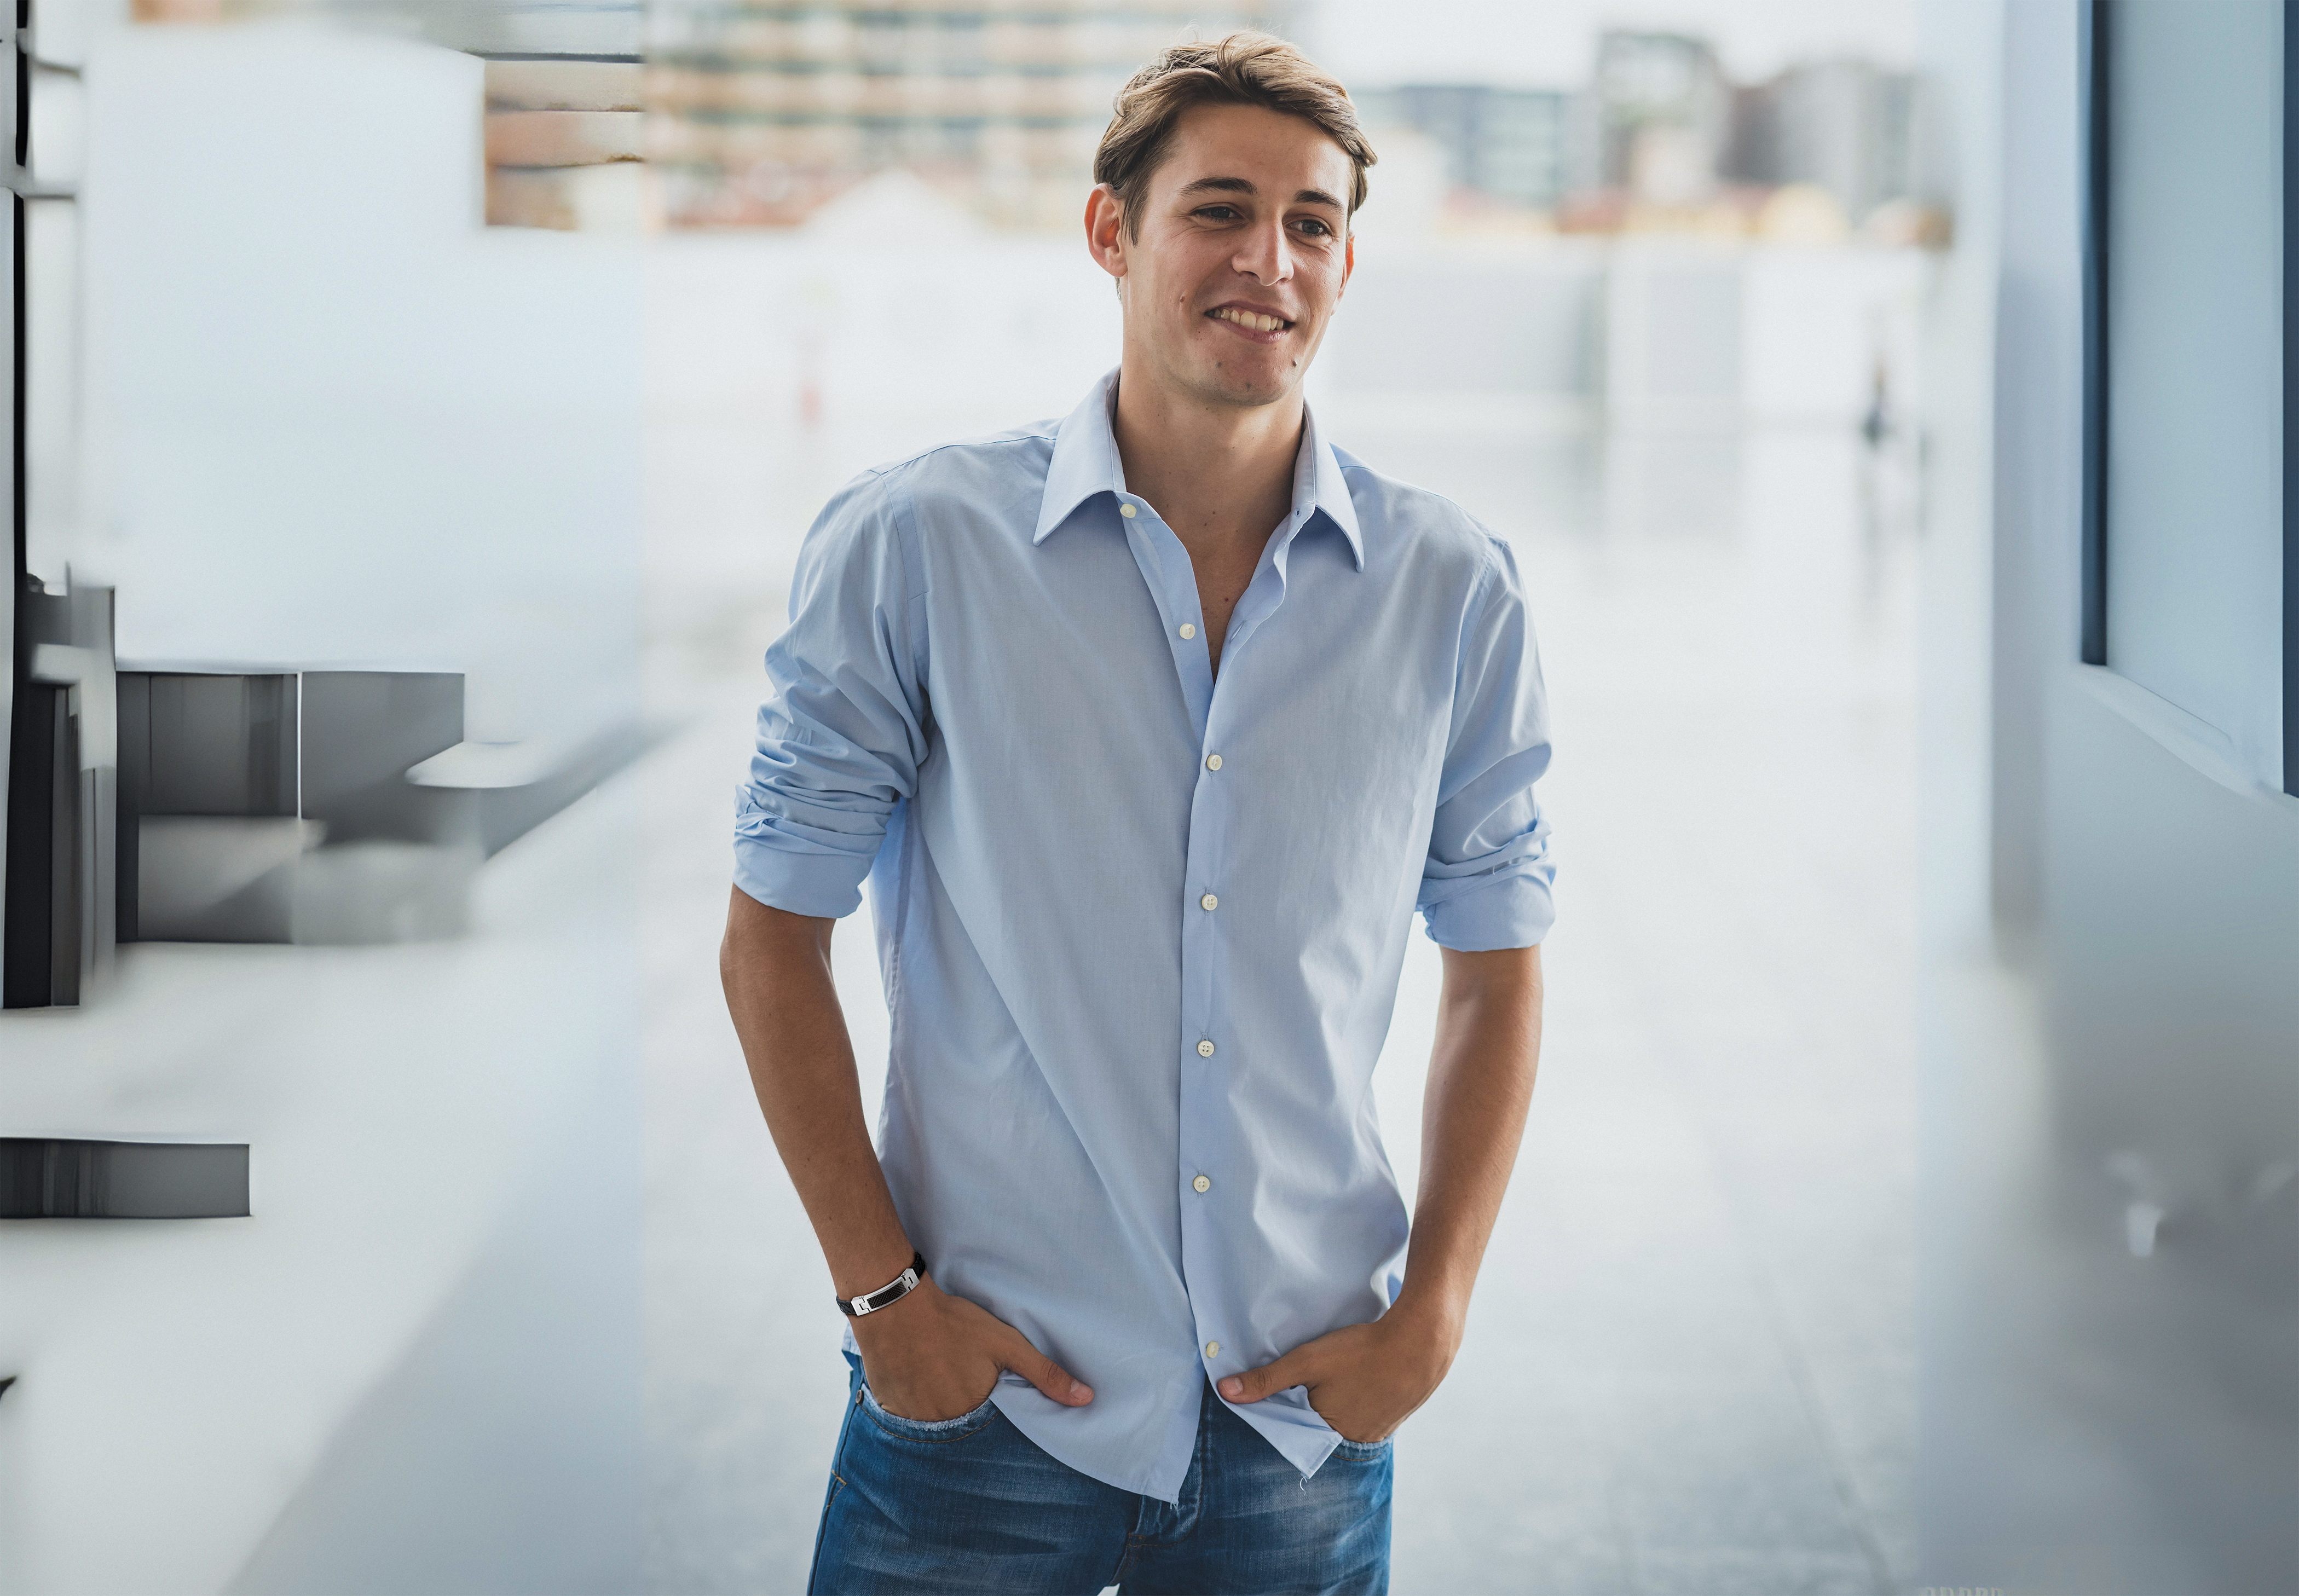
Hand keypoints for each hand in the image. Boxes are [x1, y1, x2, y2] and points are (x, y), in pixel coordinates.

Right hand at [852, 1275, 1094, 1421]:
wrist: (895, 1306)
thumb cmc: (955, 1323)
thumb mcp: (1006, 1344)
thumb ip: (1045, 1374)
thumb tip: (1086, 1398)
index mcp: (972, 1415)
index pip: (990, 1430)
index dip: (989, 1408)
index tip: (982, 1387)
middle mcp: (940, 1426)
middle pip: (960, 1427)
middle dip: (962, 1407)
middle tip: (954, 1375)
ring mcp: (909, 1420)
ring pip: (932, 1423)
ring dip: (936, 1406)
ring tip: (935, 1373)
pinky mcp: (886, 1408)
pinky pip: (904, 1417)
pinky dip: (912, 1402)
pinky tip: (914, 1375)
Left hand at [1215, 1300, 1459, 1443]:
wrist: (1422, 1341)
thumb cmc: (1361, 1352)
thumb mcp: (1307, 1362)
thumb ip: (1266, 1380)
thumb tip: (1225, 1393)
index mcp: (1329, 1434)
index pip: (1294, 1428)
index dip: (1285, 1406)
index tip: (1284, 1385)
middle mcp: (1355, 1441)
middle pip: (1320, 1425)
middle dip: (1311, 1405)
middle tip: (1313, 1377)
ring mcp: (1379, 1430)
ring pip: (1345, 1417)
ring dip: (1336, 1400)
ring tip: (1338, 1374)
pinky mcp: (1396, 1415)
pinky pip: (1367, 1412)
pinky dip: (1359, 1397)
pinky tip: (1360, 1377)